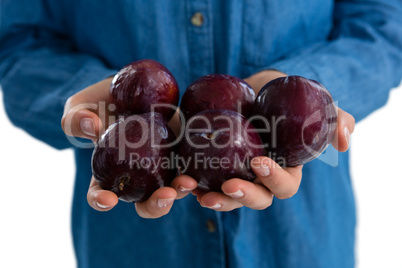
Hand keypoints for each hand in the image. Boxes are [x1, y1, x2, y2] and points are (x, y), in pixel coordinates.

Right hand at [61, 78, 196, 217]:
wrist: (134, 87)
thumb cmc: (103, 100)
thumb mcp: (81, 105)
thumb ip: (75, 118)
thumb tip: (92, 126)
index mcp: (109, 172)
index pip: (101, 194)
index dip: (102, 200)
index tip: (108, 199)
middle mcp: (137, 176)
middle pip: (145, 203)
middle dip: (155, 206)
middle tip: (164, 197)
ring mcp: (161, 166)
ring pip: (173, 189)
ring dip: (181, 191)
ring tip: (187, 182)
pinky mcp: (181, 152)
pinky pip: (191, 166)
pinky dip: (197, 171)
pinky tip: (201, 167)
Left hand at [190, 70, 354, 210]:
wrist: (255, 89)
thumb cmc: (287, 97)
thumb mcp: (314, 100)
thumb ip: (334, 117)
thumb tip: (345, 141)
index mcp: (284, 168)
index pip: (284, 185)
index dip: (274, 180)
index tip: (259, 163)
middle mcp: (259, 178)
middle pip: (256, 199)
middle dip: (244, 197)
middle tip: (229, 186)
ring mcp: (235, 174)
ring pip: (227, 198)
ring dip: (214, 199)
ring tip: (197, 192)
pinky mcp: (212, 167)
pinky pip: (202, 182)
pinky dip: (191, 185)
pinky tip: (182, 180)